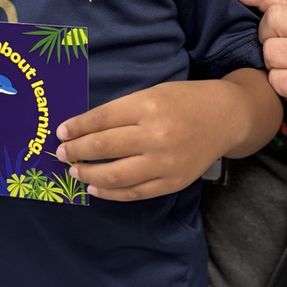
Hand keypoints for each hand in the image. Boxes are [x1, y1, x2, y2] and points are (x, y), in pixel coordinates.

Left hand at [56, 82, 223, 200]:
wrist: (225, 117)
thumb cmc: (184, 100)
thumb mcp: (152, 93)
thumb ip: (122, 111)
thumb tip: (84, 129)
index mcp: (147, 105)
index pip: (101, 119)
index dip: (76, 127)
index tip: (61, 132)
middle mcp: (155, 134)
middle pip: (104, 146)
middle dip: (76, 151)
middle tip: (62, 153)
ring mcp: (164, 161)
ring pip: (115, 175)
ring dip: (88, 174)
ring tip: (75, 171)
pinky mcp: (172, 181)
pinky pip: (135, 192)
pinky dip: (111, 193)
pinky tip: (95, 188)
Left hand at [234, 0, 286, 140]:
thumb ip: (274, 6)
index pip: (279, 2)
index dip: (258, 2)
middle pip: (273, 21)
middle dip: (266, 39)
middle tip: (278, 52)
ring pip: (272, 51)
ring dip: (271, 65)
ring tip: (285, 70)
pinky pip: (277, 78)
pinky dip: (276, 85)